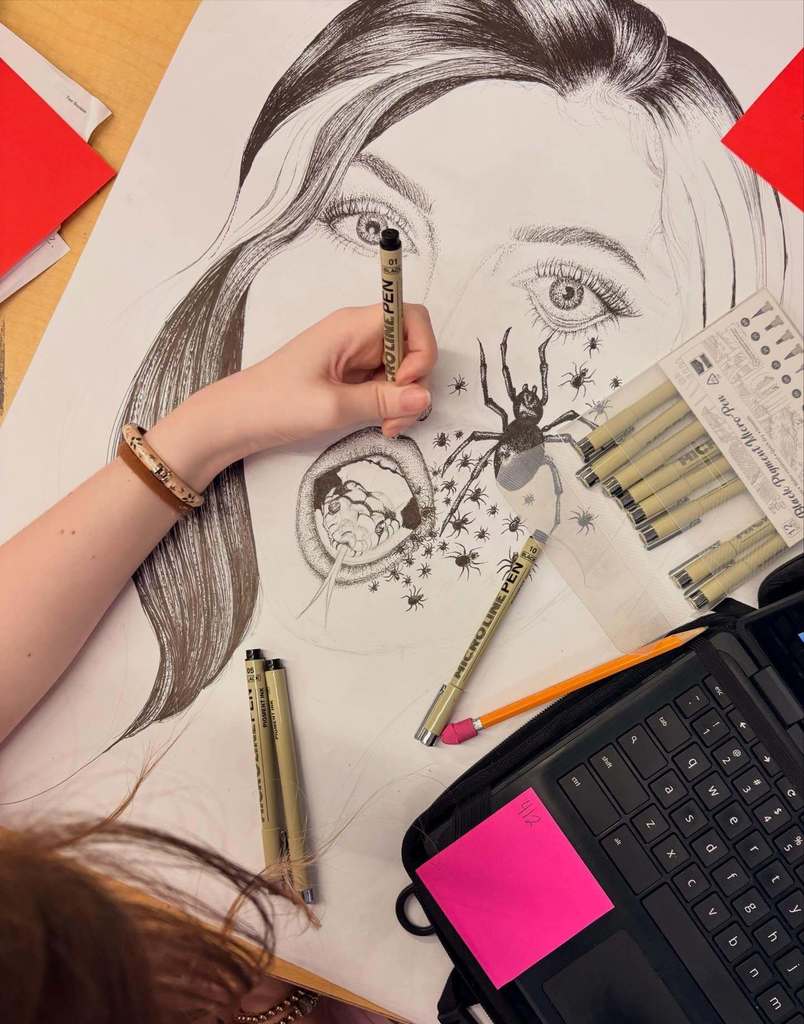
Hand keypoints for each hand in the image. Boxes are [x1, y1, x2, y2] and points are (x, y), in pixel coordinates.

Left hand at [240, 303, 435, 447]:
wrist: (237, 420)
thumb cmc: (276, 404)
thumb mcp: (332, 406)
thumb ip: (382, 401)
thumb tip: (425, 398)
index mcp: (352, 327)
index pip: (411, 316)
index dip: (421, 348)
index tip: (406, 381)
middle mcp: (358, 336)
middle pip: (411, 347)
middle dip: (414, 384)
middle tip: (396, 418)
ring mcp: (355, 357)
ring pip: (401, 371)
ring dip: (402, 400)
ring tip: (386, 428)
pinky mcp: (350, 378)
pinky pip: (384, 386)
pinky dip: (389, 406)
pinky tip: (378, 425)